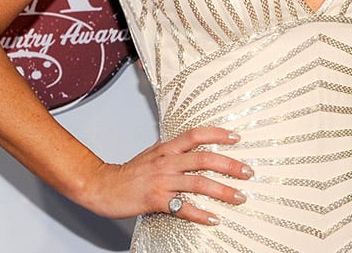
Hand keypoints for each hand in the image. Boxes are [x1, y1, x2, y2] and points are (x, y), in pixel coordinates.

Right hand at [78, 126, 251, 223]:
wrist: (102, 186)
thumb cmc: (130, 171)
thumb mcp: (154, 153)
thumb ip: (175, 150)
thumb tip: (197, 146)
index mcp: (167, 148)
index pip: (196, 134)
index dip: (218, 134)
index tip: (237, 138)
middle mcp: (167, 161)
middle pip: (204, 159)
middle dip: (230, 165)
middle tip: (248, 172)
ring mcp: (161, 180)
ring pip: (198, 183)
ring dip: (222, 190)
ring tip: (239, 197)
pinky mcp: (155, 200)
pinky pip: (182, 207)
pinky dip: (200, 213)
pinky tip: (213, 218)